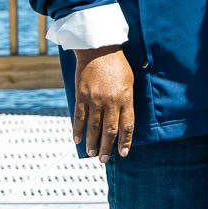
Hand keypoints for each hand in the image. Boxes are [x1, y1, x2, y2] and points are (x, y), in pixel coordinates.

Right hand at [72, 45, 134, 162]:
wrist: (98, 49)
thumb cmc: (117, 64)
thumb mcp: (129, 81)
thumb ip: (127, 100)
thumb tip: (124, 119)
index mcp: (125, 98)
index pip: (127, 125)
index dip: (125, 141)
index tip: (124, 153)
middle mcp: (110, 101)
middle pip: (110, 130)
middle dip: (108, 147)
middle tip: (105, 160)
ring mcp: (94, 99)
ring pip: (94, 127)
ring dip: (93, 142)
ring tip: (93, 153)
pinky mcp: (81, 96)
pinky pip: (79, 117)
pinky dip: (78, 130)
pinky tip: (77, 140)